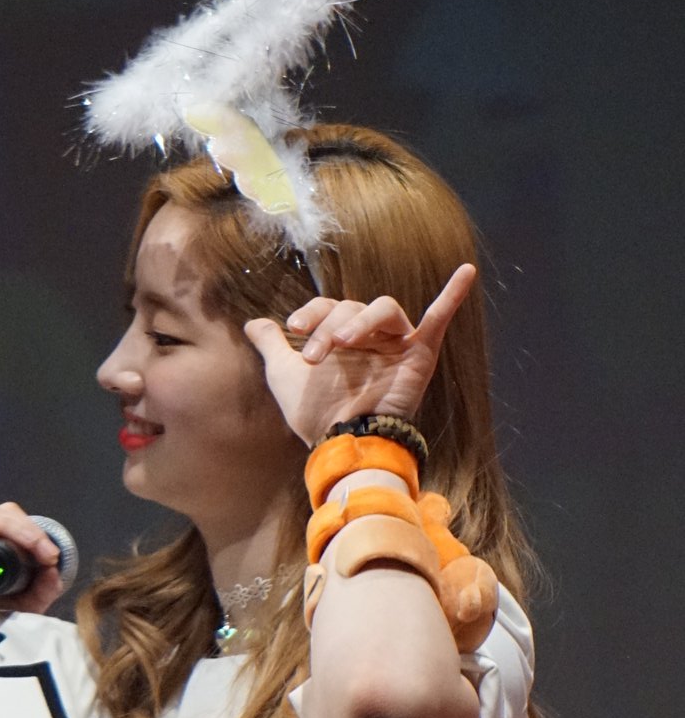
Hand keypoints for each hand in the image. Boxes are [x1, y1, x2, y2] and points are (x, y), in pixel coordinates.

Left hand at [244, 263, 475, 445]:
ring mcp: (397, 345)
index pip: (329, 307)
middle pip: (353, 308)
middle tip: (315, 355)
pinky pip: (439, 320)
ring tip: (343, 343)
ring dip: (362, 321)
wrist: (341, 445)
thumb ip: (272, 345)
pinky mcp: (420, 356)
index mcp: (342, 337)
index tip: (293, 328)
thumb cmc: (316, 415)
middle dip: (330, 327)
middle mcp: (370, 337)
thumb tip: (251, 323)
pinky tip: (466, 271)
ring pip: (384, 308)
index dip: (311, 312)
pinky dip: (453, 295)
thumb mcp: (284, 375)